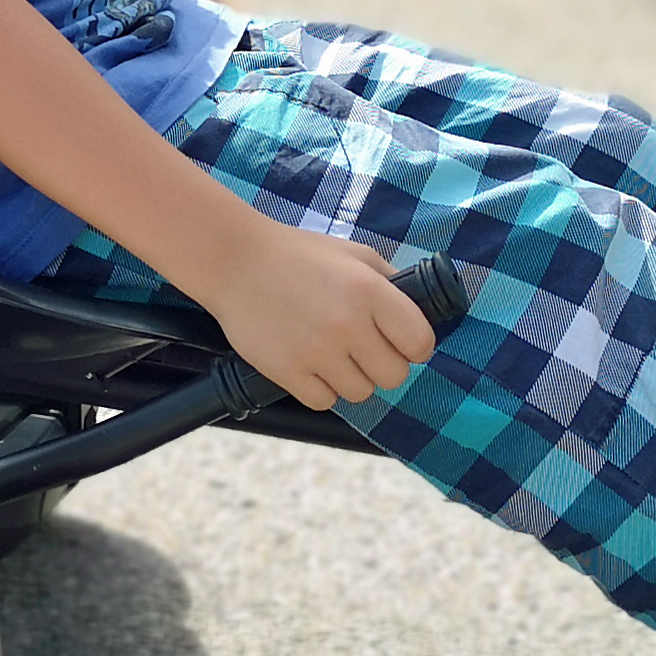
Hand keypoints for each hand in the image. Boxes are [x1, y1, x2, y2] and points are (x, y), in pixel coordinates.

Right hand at [199, 219, 442, 411]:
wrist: (235, 261)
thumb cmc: (299, 256)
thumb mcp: (353, 254)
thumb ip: (390, 282)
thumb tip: (420, 313)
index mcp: (370, 292)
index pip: (420, 343)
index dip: (415, 346)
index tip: (401, 341)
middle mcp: (348, 325)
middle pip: (394, 376)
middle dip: (383, 364)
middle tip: (364, 348)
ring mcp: (316, 351)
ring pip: (360, 393)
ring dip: (352, 378)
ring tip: (333, 353)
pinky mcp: (287, 371)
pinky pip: (324, 401)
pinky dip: (321, 388)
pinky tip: (310, 364)